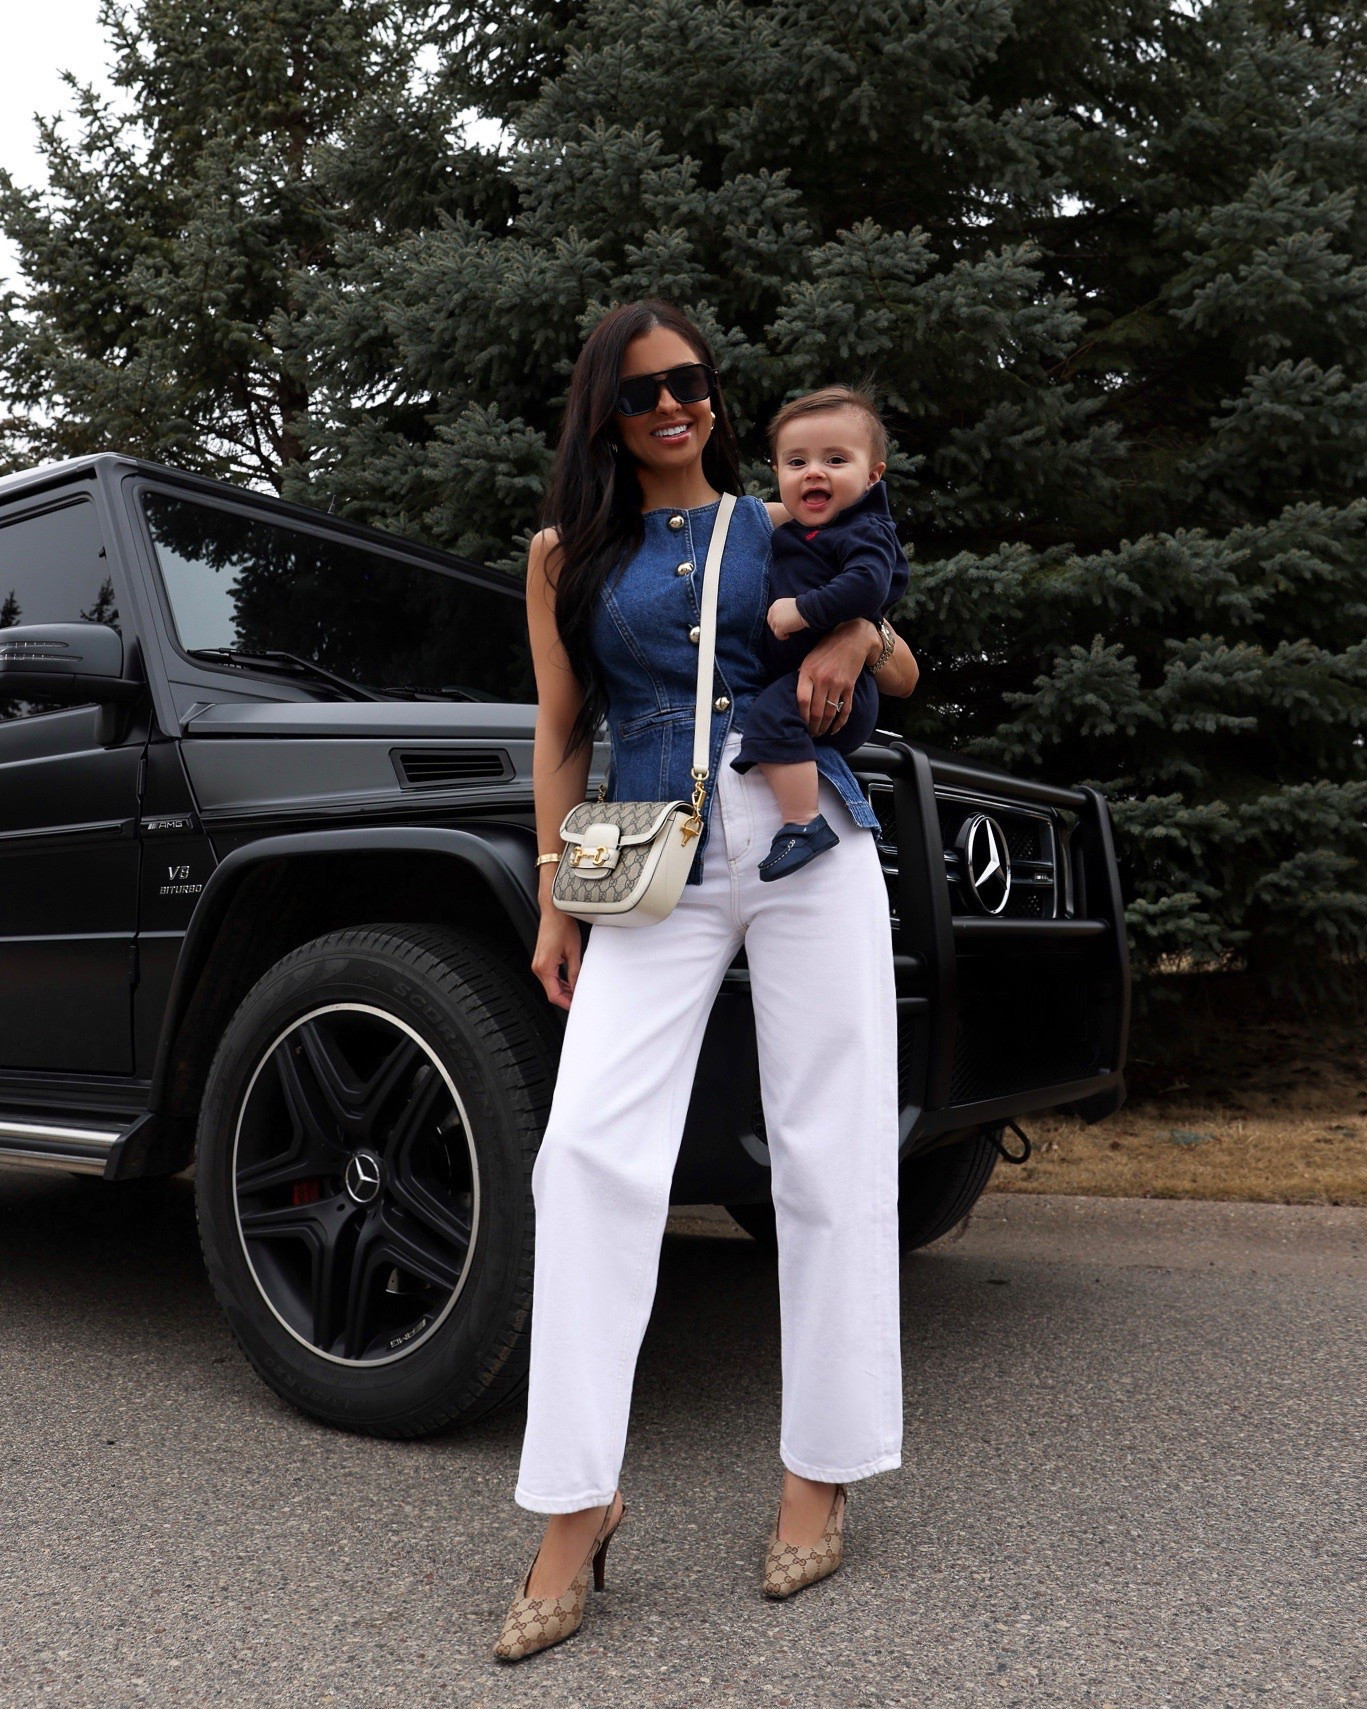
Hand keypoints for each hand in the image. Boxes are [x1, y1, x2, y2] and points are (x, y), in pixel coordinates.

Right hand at [531, 906, 583, 1010]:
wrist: (554, 911)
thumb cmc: (562, 926)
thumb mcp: (573, 951)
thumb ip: (575, 972)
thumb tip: (578, 987)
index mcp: (544, 967)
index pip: (554, 995)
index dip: (566, 1003)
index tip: (577, 1007)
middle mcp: (538, 967)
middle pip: (551, 992)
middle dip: (566, 998)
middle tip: (581, 1000)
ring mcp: (538, 963)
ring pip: (550, 985)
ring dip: (564, 990)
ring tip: (578, 992)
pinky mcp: (541, 959)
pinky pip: (550, 977)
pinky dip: (560, 982)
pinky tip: (571, 982)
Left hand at [767, 596, 806, 638]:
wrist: (806, 610)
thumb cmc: (802, 607)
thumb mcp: (788, 605)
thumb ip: (782, 610)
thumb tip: (781, 619)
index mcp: (775, 604)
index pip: (770, 614)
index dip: (775, 620)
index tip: (781, 623)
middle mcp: (773, 612)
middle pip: (771, 622)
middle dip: (776, 626)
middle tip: (784, 629)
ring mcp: (775, 620)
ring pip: (774, 629)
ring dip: (780, 632)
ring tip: (788, 632)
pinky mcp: (779, 627)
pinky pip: (778, 635)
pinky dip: (782, 637)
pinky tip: (788, 635)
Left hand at [797, 618, 874, 736]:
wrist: (853, 639)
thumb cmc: (827, 648)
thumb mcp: (809, 659)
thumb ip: (803, 676)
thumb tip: (795, 695)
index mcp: (809, 672)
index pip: (802, 700)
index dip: (801, 715)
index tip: (800, 723)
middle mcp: (823, 680)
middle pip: (816, 711)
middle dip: (812, 726)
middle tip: (810, 734)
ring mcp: (837, 684)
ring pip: (830, 713)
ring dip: (824, 727)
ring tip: (819, 733)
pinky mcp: (849, 687)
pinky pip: (845, 709)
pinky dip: (840, 722)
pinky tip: (834, 729)